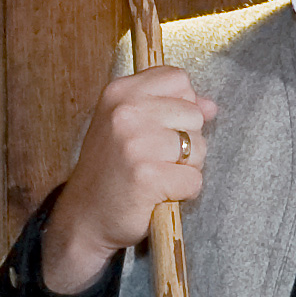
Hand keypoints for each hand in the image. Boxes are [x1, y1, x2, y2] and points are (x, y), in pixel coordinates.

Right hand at [46, 65, 215, 290]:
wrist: (85, 217)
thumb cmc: (110, 171)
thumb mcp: (130, 127)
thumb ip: (170, 108)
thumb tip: (210, 105)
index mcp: (120, 92)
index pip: (178, 79)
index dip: (180, 105)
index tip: (159, 127)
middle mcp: (126, 112)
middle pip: (194, 113)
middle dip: (185, 140)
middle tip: (155, 158)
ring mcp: (136, 144)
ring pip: (199, 147)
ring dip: (186, 168)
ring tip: (157, 175)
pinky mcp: (148, 176)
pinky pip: (194, 179)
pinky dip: (183, 192)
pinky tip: (159, 194)